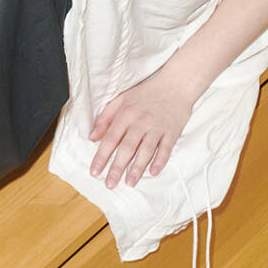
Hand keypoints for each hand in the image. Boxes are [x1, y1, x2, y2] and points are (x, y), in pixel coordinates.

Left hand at [89, 46, 204, 187]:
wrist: (176, 83)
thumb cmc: (146, 92)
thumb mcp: (121, 99)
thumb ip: (105, 118)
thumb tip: (92, 137)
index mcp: (126, 113)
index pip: (111, 138)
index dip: (102, 156)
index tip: (95, 172)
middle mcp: (141, 121)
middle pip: (127, 148)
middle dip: (117, 168)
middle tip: (110, 184)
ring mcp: (157, 127)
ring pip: (146, 151)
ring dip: (137, 168)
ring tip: (129, 182)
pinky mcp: (172, 131)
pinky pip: (166, 149)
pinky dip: (160, 161)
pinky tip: (153, 172)